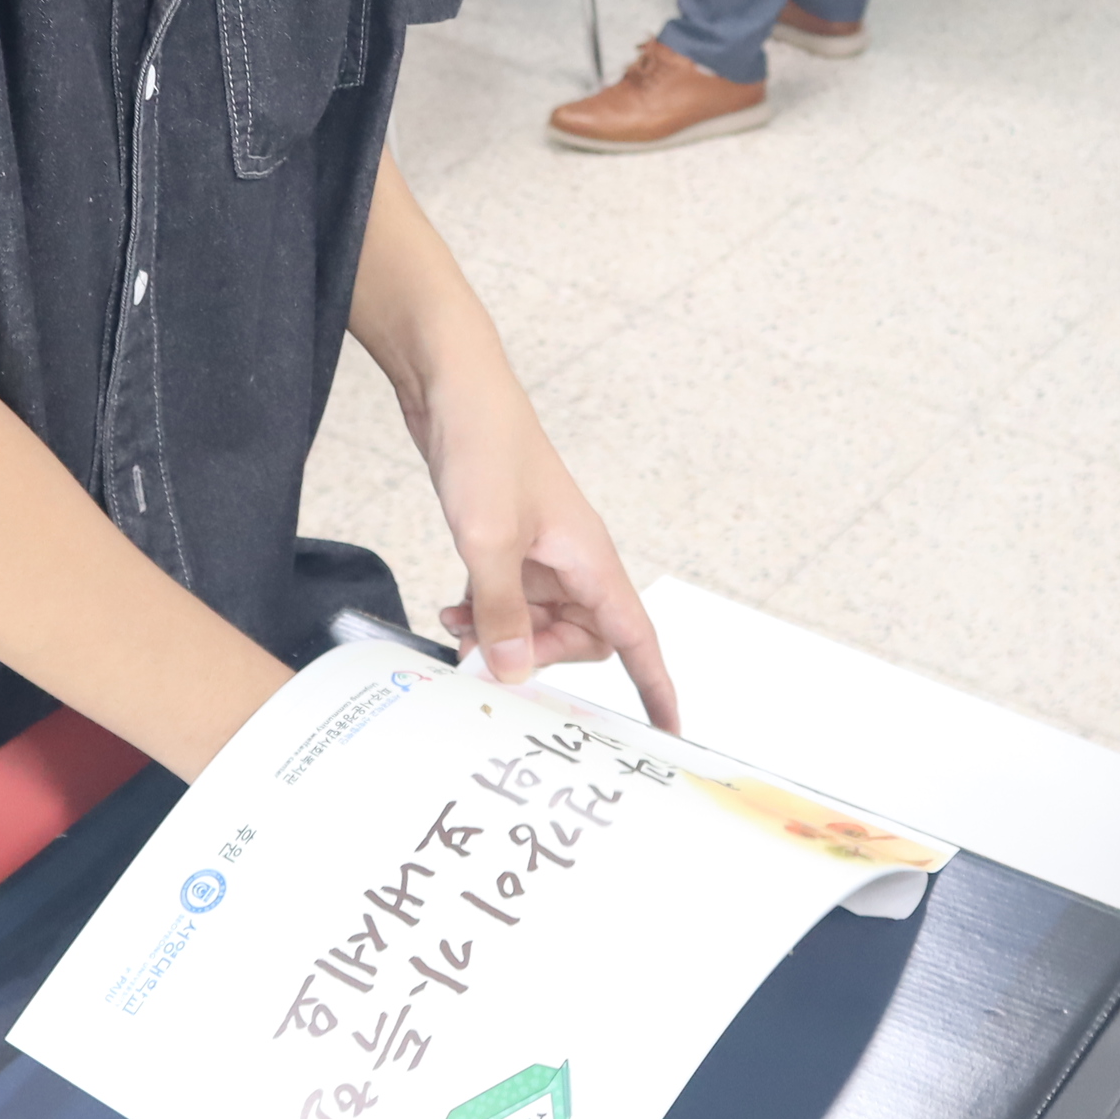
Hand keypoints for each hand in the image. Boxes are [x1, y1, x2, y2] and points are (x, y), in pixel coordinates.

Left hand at [406, 366, 678, 731]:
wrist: (454, 388)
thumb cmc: (485, 449)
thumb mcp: (487, 542)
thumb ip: (501, 613)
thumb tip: (513, 674)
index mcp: (590, 558)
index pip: (636, 636)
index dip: (655, 685)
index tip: (669, 730)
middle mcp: (574, 559)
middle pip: (580, 638)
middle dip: (538, 657)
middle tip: (489, 657)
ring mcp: (541, 550)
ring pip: (538, 621)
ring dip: (502, 635)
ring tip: (457, 631)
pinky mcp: (509, 541)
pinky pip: (509, 598)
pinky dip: (484, 611)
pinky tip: (450, 608)